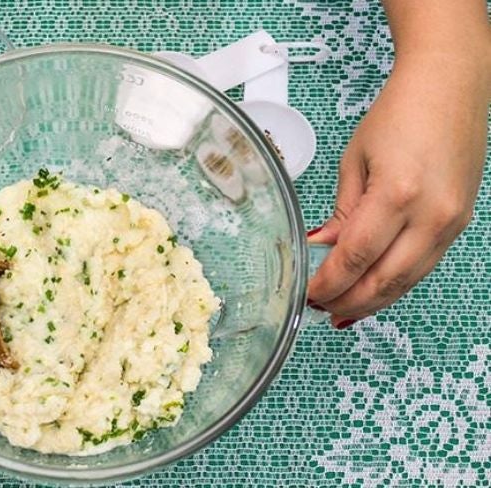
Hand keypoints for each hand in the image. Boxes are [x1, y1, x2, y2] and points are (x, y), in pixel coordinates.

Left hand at [307, 55, 487, 328]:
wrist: (449, 86)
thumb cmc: (400, 114)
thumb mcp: (355, 161)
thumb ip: (341, 212)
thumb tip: (321, 249)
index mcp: (397, 193)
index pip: (355, 257)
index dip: (329, 283)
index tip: (308, 293)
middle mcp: (431, 213)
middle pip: (385, 279)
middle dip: (350, 302)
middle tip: (322, 311)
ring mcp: (451, 221)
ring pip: (408, 280)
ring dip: (374, 300)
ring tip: (343, 310)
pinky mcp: (460, 222)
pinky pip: (424, 265)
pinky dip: (396, 282)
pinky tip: (374, 289)